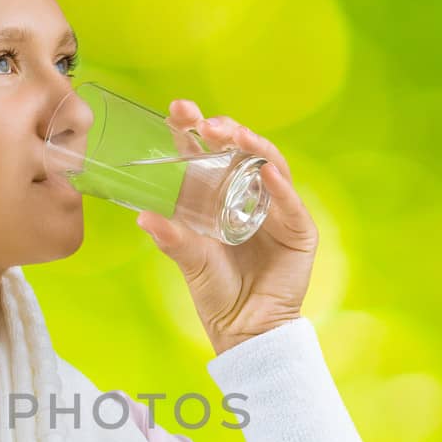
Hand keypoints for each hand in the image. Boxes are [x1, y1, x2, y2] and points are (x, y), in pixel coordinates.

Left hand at [135, 100, 317, 352]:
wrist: (245, 331)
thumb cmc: (216, 294)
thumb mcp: (190, 261)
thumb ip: (173, 239)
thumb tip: (143, 218)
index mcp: (216, 196)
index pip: (206, 154)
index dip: (193, 130)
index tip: (178, 111)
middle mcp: (248, 195)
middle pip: (240, 151)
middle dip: (224, 130)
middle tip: (204, 122)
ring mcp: (276, 209)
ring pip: (269, 166)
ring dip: (252, 146)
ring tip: (233, 135)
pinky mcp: (298, 230)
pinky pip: (289, 202)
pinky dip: (279, 185)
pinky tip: (265, 171)